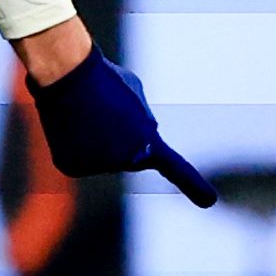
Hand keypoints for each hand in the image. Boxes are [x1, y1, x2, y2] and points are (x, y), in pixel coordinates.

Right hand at [26, 49, 216, 206]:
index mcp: (148, 140)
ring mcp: (100, 167)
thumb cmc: (103, 78)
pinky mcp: (74, 167)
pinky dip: (74, 144)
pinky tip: (70, 125)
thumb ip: (137, 120)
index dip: (192, 185)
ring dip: (94, 138)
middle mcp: (128, 160)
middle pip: (127, 154)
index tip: (209, 201)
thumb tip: (130, 138)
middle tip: (104, 110)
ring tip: (84, 113)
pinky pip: (79, 158)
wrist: (66, 74)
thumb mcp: (131, 94)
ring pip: (100, 156)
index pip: (174, 166)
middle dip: (120, 137)